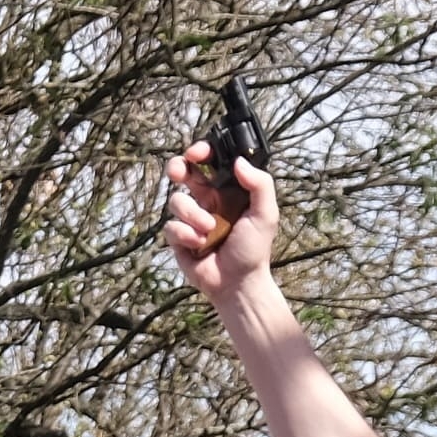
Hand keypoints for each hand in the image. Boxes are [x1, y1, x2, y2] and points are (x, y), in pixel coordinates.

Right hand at [160, 142, 276, 297]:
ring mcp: (191, 219)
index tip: (196, 153)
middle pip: (183, 172)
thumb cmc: (254, 249)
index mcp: (227, 191)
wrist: (237, 283)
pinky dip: (185, 235)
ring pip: (176, 201)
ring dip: (192, 214)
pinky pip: (171, 227)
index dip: (201, 153)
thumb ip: (259, 184)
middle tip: (178, 173)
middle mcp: (207, 201)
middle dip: (177, 168)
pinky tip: (199, 246)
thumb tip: (238, 162)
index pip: (211, 163)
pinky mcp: (178, 238)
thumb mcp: (266, 213)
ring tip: (209, 231)